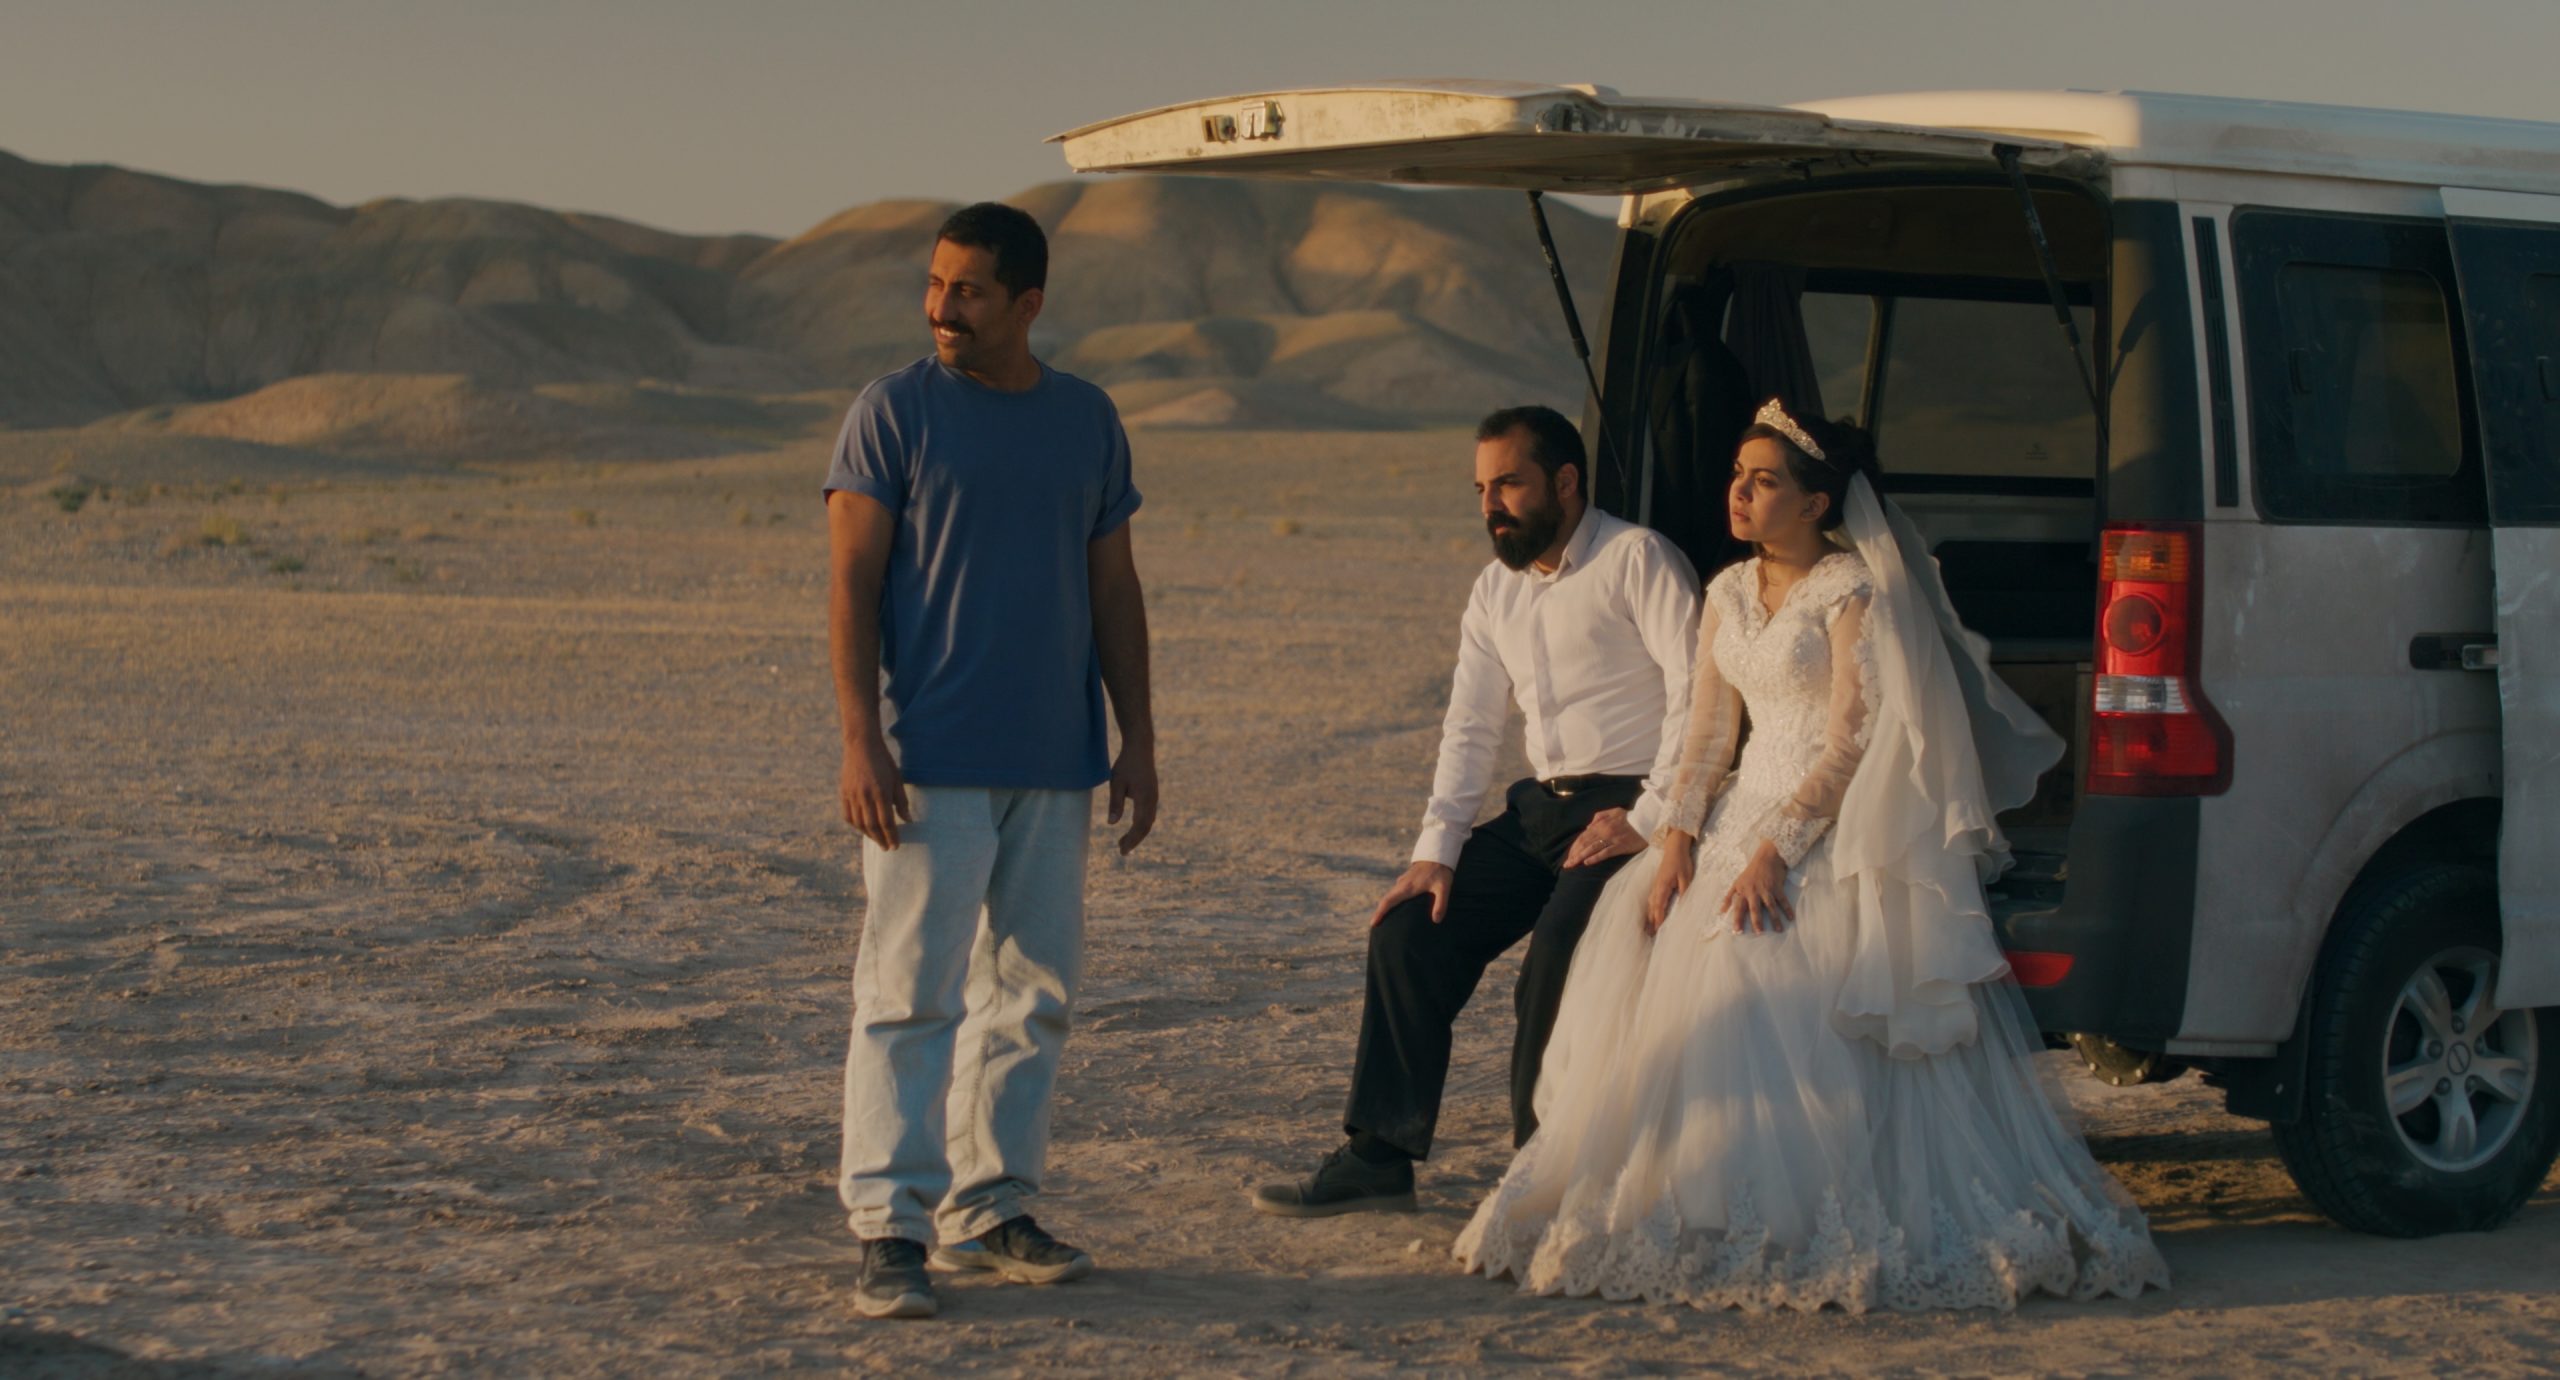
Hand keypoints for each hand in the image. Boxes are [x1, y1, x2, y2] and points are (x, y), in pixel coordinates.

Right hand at [840, 735, 910, 848]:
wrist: (861, 745)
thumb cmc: (883, 761)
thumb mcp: (897, 779)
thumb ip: (901, 801)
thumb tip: (908, 820)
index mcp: (880, 792)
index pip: (886, 821)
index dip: (892, 836)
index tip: (896, 846)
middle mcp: (864, 796)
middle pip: (872, 826)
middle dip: (881, 839)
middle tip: (887, 848)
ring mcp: (852, 795)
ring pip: (859, 823)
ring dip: (869, 834)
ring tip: (877, 839)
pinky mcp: (844, 793)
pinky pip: (848, 816)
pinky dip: (856, 825)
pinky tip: (863, 828)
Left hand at [1107, 739, 1158, 854]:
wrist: (1140, 747)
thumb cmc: (1126, 764)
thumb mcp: (1116, 783)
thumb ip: (1115, 803)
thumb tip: (1111, 824)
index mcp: (1145, 798)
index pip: (1140, 825)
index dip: (1132, 840)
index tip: (1121, 850)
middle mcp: (1153, 799)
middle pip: (1146, 826)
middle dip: (1134, 840)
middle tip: (1121, 851)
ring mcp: (1154, 797)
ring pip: (1149, 821)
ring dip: (1138, 833)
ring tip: (1124, 842)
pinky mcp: (1152, 794)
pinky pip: (1149, 814)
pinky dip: (1141, 825)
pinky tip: (1133, 828)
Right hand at [1371, 861, 1455, 926]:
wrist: (1438, 853)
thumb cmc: (1441, 871)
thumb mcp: (1444, 888)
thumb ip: (1441, 904)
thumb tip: (1436, 920)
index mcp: (1407, 887)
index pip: (1388, 901)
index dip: (1380, 913)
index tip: (1373, 923)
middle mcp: (1402, 884)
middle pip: (1386, 899)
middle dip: (1379, 912)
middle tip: (1374, 924)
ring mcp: (1403, 881)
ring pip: (1391, 895)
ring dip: (1385, 905)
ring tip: (1383, 918)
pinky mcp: (1407, 879)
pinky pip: (1396, 892)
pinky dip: (1392, 900)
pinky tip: (1397, 906)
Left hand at [1562, 807, 1645, 868]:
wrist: (1646, 819)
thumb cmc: (1630, 817)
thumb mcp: (1613, 811)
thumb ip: (1599, 816)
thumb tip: (1588, 826)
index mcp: (1601, 824)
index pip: (1583, 836)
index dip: (1575, 846)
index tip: (1569, 856)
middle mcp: (1603, 831)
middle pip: (1584, 844)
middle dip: (1574, 854)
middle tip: (1566, 865)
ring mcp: (1611, 839)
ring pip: (1592, 848)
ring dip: (1580, 857)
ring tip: (1572, 865)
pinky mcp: (1620, 846)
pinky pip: (1605, 852)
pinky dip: (1595, 857)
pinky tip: (1587, 862)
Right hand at [1645, 831, 1695, 935]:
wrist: (1674, 847)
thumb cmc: (1682, 862)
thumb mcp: (1686, 878)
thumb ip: (1684, 893)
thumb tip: (1683, 907)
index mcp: (1662, 887)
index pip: (1659, 907)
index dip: (1659, 919)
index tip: (1658, 931)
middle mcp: (1656, 888)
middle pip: (1652, 908)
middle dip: (1651, 921)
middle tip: (1650, 934)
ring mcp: (1655, 885)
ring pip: (1650, 904)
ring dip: (1649, 915)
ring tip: (1648, 927)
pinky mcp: (1657, 883)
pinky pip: (1652, 899)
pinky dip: (1651, 908)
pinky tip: (1651, 912)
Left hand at [1721, 842, 1792, 933]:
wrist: (1767, 857)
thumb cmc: (1750, 872)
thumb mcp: (1737, 882)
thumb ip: (1729, 897)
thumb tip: (1721, 911)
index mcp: (1743, 891)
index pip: (1738, 907)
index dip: (1737, 919)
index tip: (1736, 931)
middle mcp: (1754, 891)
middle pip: (1755, 909)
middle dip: (1756, 921)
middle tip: (1759, 933)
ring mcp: (1767, 890)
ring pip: (1770, 907)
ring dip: (1775, 919)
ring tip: (1778, 930)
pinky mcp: (1777, 887)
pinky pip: (1783, 900)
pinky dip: (1787, 909)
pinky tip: (1791, 918)